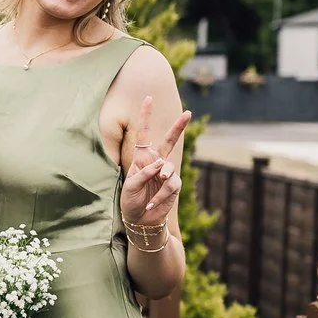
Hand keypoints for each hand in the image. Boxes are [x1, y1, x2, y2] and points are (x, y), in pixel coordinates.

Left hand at [120, 94, 188, 227]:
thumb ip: (144, 172)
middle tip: (188, 113)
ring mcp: (167, 173)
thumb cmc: (131, 200)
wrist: (140, 219)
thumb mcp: (130, 185)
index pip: (143, 133)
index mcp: (142, 157)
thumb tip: (162, 165)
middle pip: (169, 140)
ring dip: (160, 179)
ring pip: (169, 167)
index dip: (145, 116)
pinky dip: (159, 196)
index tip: (148, 98)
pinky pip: (171, 186)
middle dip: (178, 127)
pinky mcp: (174, 186)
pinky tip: (151, 205)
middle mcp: (156, 162)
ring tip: (153, 191)